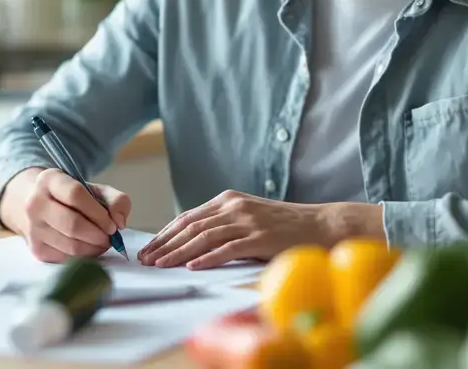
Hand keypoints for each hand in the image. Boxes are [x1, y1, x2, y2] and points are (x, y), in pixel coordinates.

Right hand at [0, 167, 131, 262]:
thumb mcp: (93, 189)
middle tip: (109, 237)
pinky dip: (84, 257)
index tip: (112, 225)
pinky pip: (66, 259)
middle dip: (98, 235)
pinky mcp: (36, 249)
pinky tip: (89, 248)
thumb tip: (120, 222)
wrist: (33, 205)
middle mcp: (35, 203)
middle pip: (72, 224)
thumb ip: (115, 200)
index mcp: (50, 180)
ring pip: (71, 245)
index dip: (98, 213)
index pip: (75, 195)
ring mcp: (33, 228)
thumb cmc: (69, 196)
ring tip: (102, 243)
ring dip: (94, 248)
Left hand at [137, 191, 383, 269]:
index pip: (188, 218)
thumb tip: (190, 243)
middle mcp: (234, 207)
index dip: (165, 234)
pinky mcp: (261, 238)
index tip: (149, 248)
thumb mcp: (248, 217)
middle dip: (165, 245)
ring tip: (162, 265)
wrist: (321, 224)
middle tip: (146, 260)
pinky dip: (209, 257)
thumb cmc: (283, 226)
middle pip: (191, 227)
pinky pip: (229, 248)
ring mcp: (248, 221)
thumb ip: (222, 224)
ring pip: (204, 237)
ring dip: (179, 252)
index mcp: (227, 200)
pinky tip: (193, 266)